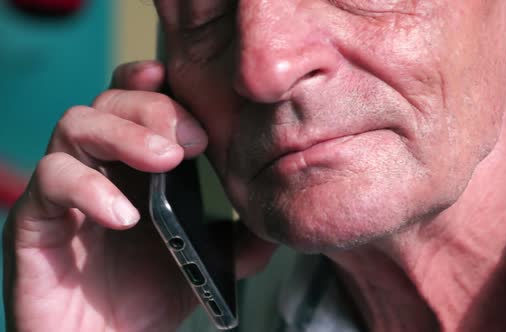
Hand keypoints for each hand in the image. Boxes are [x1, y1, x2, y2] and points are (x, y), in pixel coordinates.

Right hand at [3, 61, 275, 331]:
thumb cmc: (146, 300)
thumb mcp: (202, 262)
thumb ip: (238, 239)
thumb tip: (275, 219)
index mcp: (134, 165)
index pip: (133, 99)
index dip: (153, 83)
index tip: (183, 84)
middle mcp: (97, 167)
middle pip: (109, 101)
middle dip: (153, 109)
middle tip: (192, 141)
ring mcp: (64, 191)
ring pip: (75, 126)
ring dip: (125, 135)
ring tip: (165, 163)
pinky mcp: (35, 222)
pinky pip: (49, 181)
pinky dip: (88, 188)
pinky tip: (125, 214)